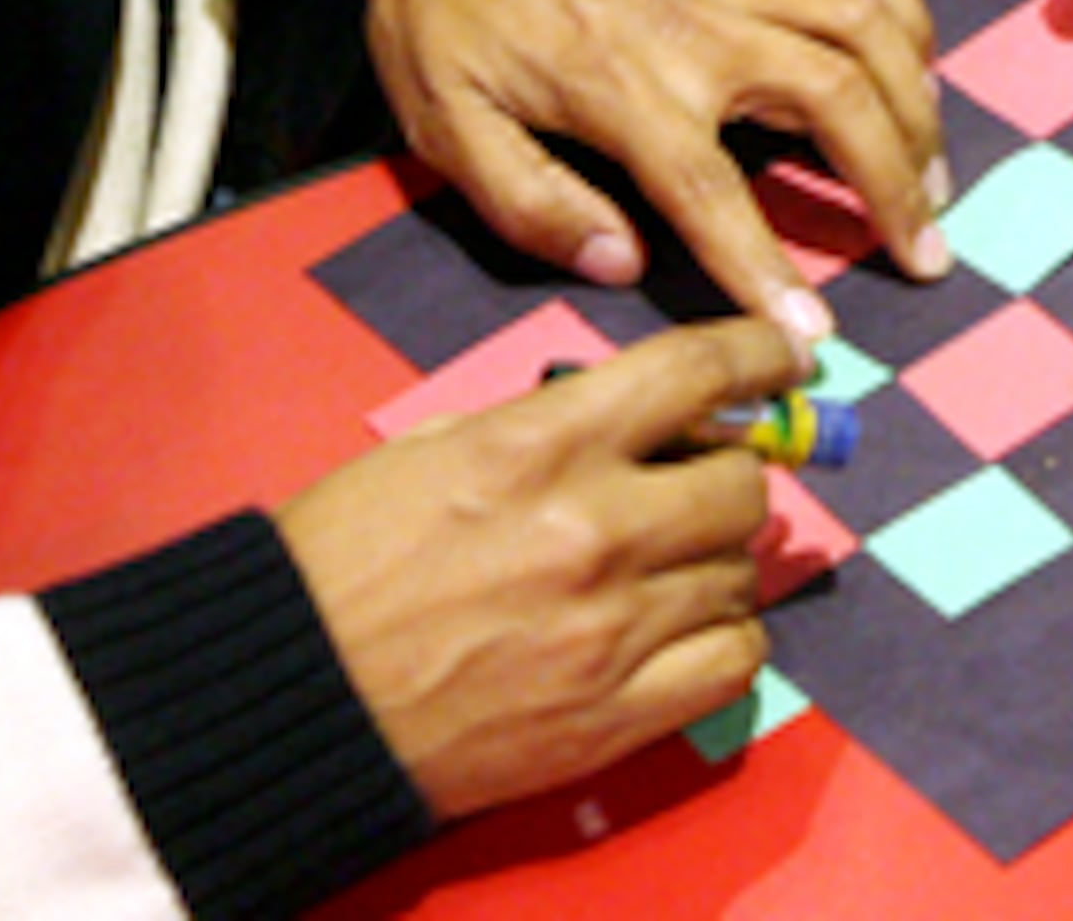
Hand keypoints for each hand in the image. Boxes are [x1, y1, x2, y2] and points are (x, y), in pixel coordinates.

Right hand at [279, 316, 792, 820]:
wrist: (289, 696)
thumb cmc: (340, 566)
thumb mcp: (434, 448)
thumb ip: (546, 426)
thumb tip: (640, 418)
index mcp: (542, 446)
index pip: (698, 373)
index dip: (759, 355)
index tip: (783, 357)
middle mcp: (594, 529)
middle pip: (742, 486)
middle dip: (728, 478)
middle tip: (693, 488)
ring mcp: (612, 628)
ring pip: (743, 575)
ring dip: (717, 563)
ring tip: (667, 568)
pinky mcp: (615, 716)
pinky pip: (736, 663)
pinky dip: (724, 642)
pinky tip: (682, 632)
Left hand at [361, 0, 945, 367]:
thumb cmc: (444, 5)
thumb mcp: (443, 119)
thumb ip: (528, 202)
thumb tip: (621, 266)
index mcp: (621, 84)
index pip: (713, 194)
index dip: (768, 269)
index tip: (813, 333)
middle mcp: (699, 24)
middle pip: (835, 97)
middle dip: (895, 182)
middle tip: (926, 251)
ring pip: (865, 25)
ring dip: (917, 102)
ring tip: (932, 175)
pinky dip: (903, 6)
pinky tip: (915, 62)